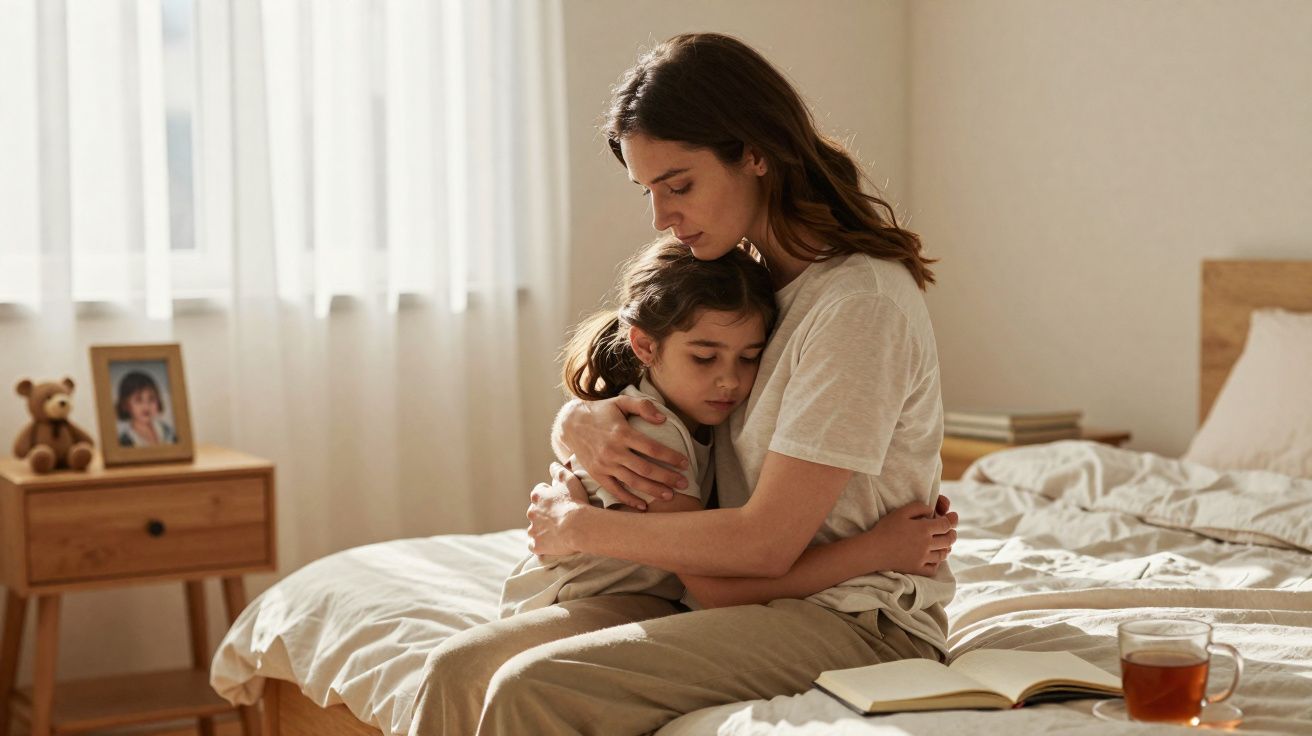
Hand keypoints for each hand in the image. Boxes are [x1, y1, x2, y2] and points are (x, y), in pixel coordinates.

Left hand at [526, 462, 590, 555]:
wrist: (578, 526)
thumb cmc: (576, 502)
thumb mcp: (570, 480)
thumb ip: (560, 471)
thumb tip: (552, 465)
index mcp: (538, 496)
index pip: (539, 493)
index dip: (549, 496)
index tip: (559, 501)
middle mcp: (531, 512)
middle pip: (535, 512)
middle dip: (544, 514)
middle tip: (560, 517)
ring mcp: (533, 530)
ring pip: (534, 528)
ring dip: (542, 529)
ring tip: (557, 532)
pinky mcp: (536, 545)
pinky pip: (534, 545)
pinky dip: (540, 544)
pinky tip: (549, 544)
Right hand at [561, 396, 688, 509]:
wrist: (570, 423)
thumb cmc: (601, 411)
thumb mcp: (621, 401)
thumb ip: (643, 406)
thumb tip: (663, 419)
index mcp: (622, 432)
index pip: (653, 448)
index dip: (671, 457)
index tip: (685, 463)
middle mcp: (614, 450)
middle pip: (646, 469)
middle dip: (668, 477)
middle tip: (685, 483)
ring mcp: (605, 464)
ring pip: (633, 482)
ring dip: (653, 491)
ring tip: (670, 496)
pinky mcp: (597, 474)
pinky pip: (615, 490)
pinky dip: (629, 500)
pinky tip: (643, 506)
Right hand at [867, 501, 957, 576]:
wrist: (874, 549)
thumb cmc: (886, 528)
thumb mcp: (901, 512)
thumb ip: (919, 507)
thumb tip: (931, 511)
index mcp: (924, 529)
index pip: (946, 525)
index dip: (951, 521)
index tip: (952, 518)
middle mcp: (927, 544)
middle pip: (948, 540)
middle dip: (952, 534)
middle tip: (952, 532)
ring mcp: (923, 558)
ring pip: (942, 554)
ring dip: (946, 548)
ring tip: (945, 545)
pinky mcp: (917, 569)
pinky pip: (933, 568)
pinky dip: (937, 563)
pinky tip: (934, 558)